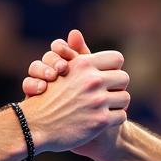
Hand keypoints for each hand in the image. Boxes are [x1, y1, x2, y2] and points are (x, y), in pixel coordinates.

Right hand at [19, 38, 128, 152]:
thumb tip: (75, 32)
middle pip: (124, 78)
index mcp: (83, 64)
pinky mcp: (100, 121)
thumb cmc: (47, 97)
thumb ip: (73, 53)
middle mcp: (92, 81)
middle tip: (109, 93)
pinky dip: (114, 119)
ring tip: (106, 107)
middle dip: (117, 86)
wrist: (35, 127)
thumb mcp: (59, 71)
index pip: (116, 58)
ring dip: (117, 104)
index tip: (107, 76)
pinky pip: (122, 116)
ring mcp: (97, 101)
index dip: (112, 68)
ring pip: (125, 98)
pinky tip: (103, 120)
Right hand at [21, 28, 88, 96]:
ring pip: (35, 67)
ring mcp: (41, 82)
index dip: (63, 49)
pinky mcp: (34, 96)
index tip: (71, 55)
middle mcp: (51, 69)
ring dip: (41, 69)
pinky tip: (41, 89)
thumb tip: (75, 32)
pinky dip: (32, 85)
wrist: (75, 127)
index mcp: (63, 61)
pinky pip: (28, 84)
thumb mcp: (87, 73)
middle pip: (47, 55)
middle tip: (61, 67)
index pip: (58, 46)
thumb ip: (84, 55)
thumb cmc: (86, 98)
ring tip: (51, 77)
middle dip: (53, 59)